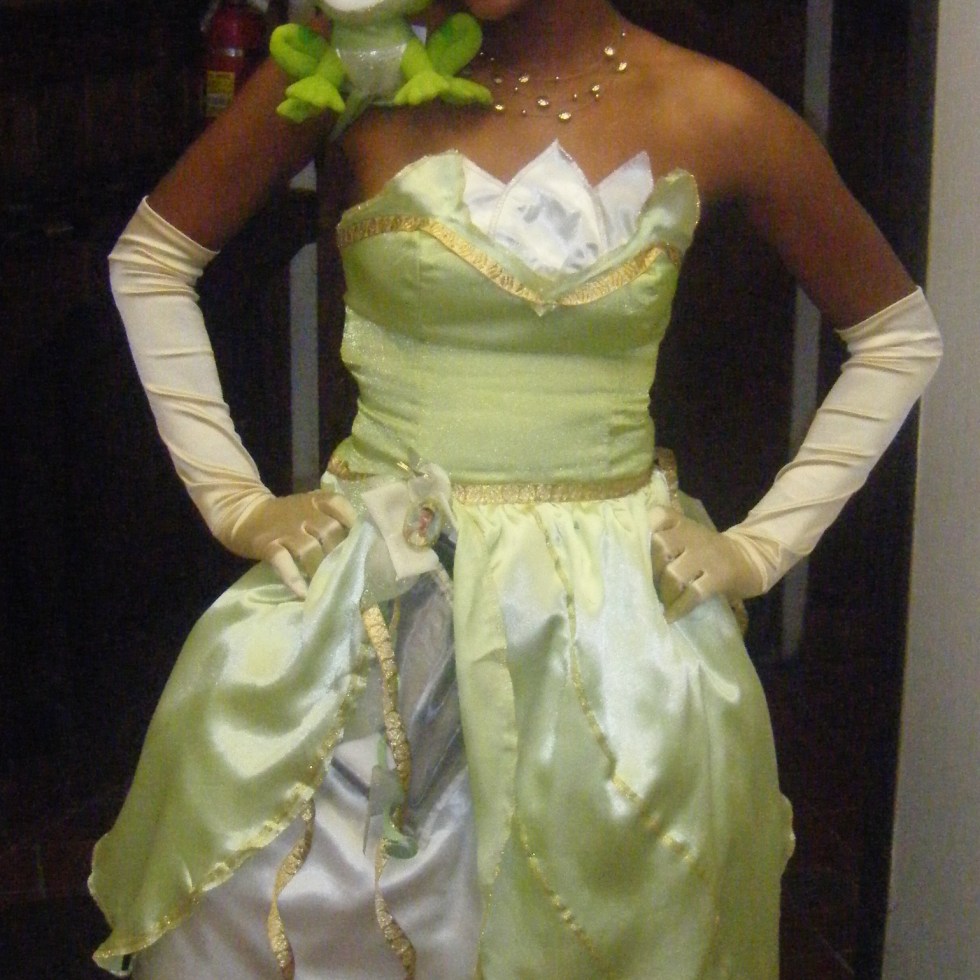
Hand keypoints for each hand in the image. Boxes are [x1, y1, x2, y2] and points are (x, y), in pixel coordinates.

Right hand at [221, 491, 356, 598]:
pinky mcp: (267, 545)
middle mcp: (302, 512)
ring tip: (327, 586)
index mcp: (315, 501)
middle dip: (340, 553)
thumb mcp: (309, 507)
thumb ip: (331, 518)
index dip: (353, 521)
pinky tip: (303, 593)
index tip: (363, 540)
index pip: (338, 504)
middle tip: (347, 572)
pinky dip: (294, 578)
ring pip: (309, 549)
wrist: (244, 513)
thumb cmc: (286, 516)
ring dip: (320, 569)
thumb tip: (360, 544)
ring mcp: (284, 529)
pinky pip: (283, 562)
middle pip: (329, 531)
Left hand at [649, 506, 764, 622]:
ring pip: (674, 573)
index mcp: (684, 524)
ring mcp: (708, 556)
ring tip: (661, 603)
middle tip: (648, 585)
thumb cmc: (709, 552)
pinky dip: (679, 608)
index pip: (658, 515)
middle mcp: (695, 535)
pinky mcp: (720, 577)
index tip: (638, 548)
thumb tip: (633, 561)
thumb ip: (666, 538)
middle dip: (650, 569)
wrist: (751, 559)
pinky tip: (670, 616)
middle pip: (661, 545)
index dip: (646, 529)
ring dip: (664, 592)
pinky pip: (693, 594)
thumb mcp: (690, 535)